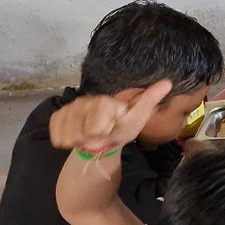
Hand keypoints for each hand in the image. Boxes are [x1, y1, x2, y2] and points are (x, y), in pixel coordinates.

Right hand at [49, 79, 171, 155]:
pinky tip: (78, 139)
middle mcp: (82, 102)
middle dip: (94, 136)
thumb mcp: (138, 117)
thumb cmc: (122, 129)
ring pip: (70, 132)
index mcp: (102, 100)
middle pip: (84, 125)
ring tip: (91, 138)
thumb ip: (149, 100)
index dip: (104, 125)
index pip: (99, 110)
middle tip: (101, 136)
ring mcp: (68, 111)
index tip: (109, 129)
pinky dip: (68, 142)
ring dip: (82, 140)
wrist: (104, 142)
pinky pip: (59, 135)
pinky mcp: (56, 120)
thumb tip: (168, 82)